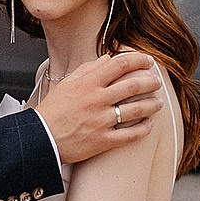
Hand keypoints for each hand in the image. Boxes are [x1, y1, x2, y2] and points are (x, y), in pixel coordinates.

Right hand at [37, 50, 164, 166]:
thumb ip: (88, 69)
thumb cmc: (52, 111)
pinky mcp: (103, 140)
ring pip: (137, 109)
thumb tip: (107, 59)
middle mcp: (97, 100)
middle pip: (134, 85)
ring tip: (159, 102)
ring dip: (153, 104)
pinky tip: (149, 124)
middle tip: (156, 81)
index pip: (120, 64)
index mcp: (88, 83)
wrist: (40, 138)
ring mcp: (101, 121)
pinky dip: (144, 128)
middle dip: (151, 81)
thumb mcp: (67, 83)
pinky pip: (131, 135)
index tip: (148, 61)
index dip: (138, 60)